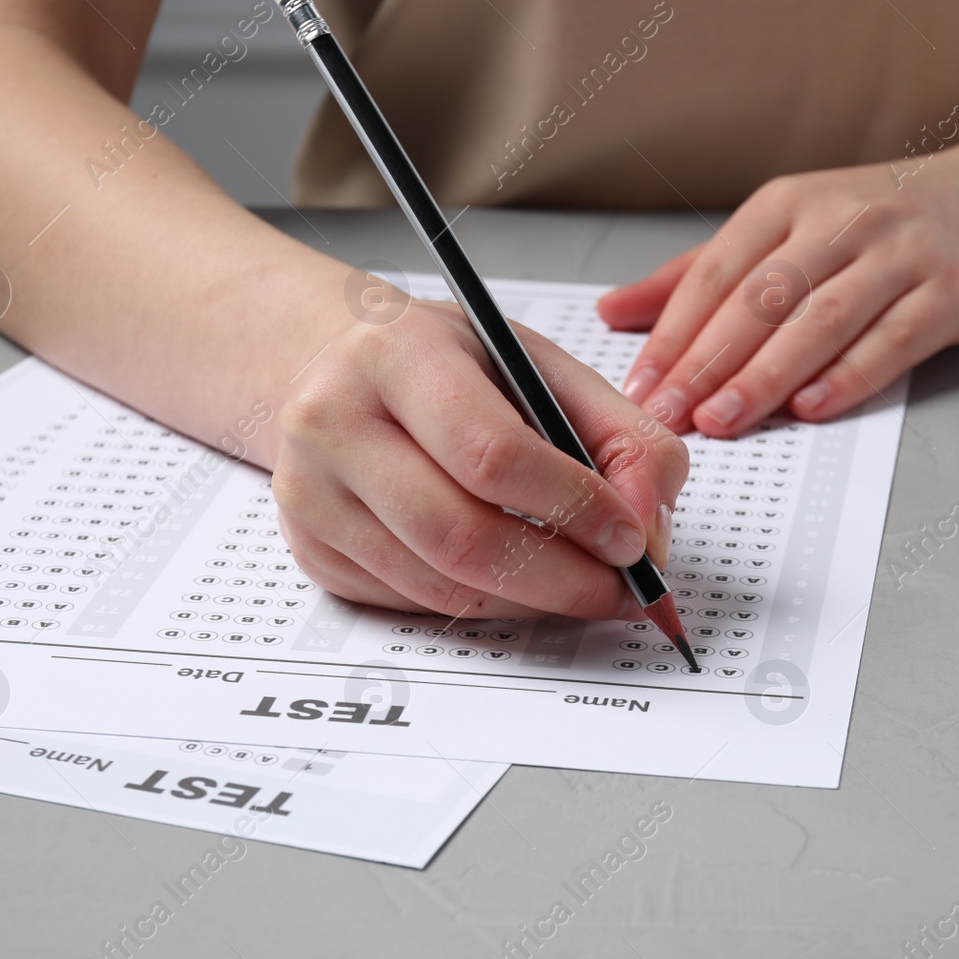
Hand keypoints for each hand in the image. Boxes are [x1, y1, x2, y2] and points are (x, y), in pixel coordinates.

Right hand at [271, 297, 689, 619]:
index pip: (490, 453)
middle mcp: (334, 422)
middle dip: (562, 578)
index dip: (573, 507)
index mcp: (396, 353)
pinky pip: (413, 603)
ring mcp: (310, 493)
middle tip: (622, 591)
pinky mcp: (312, 549)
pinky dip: (483, 604)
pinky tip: (517, 581)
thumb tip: (647, 530)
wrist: (331, 367)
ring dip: (531, 603)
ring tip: (584, 588)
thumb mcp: (537, 364)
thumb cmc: (444, 364)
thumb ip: (620, 434)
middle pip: (461, 535)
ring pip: (439, 585)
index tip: (630, 538)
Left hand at [598, 123, 958, 437]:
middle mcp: (841, 221)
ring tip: (722, 419)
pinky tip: (812, 409)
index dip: (673, 333)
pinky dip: (850, 376)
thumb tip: (614, 311)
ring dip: (765, 375)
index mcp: (788, 205)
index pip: (717, 273)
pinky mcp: (952, 291)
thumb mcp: (786, 228)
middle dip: (705, 362)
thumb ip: (702, 273)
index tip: (639, 384)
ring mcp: (900, 254)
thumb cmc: (883, 221)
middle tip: (664, 414)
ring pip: (820, 320)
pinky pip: (893, 338)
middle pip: (761, 299)